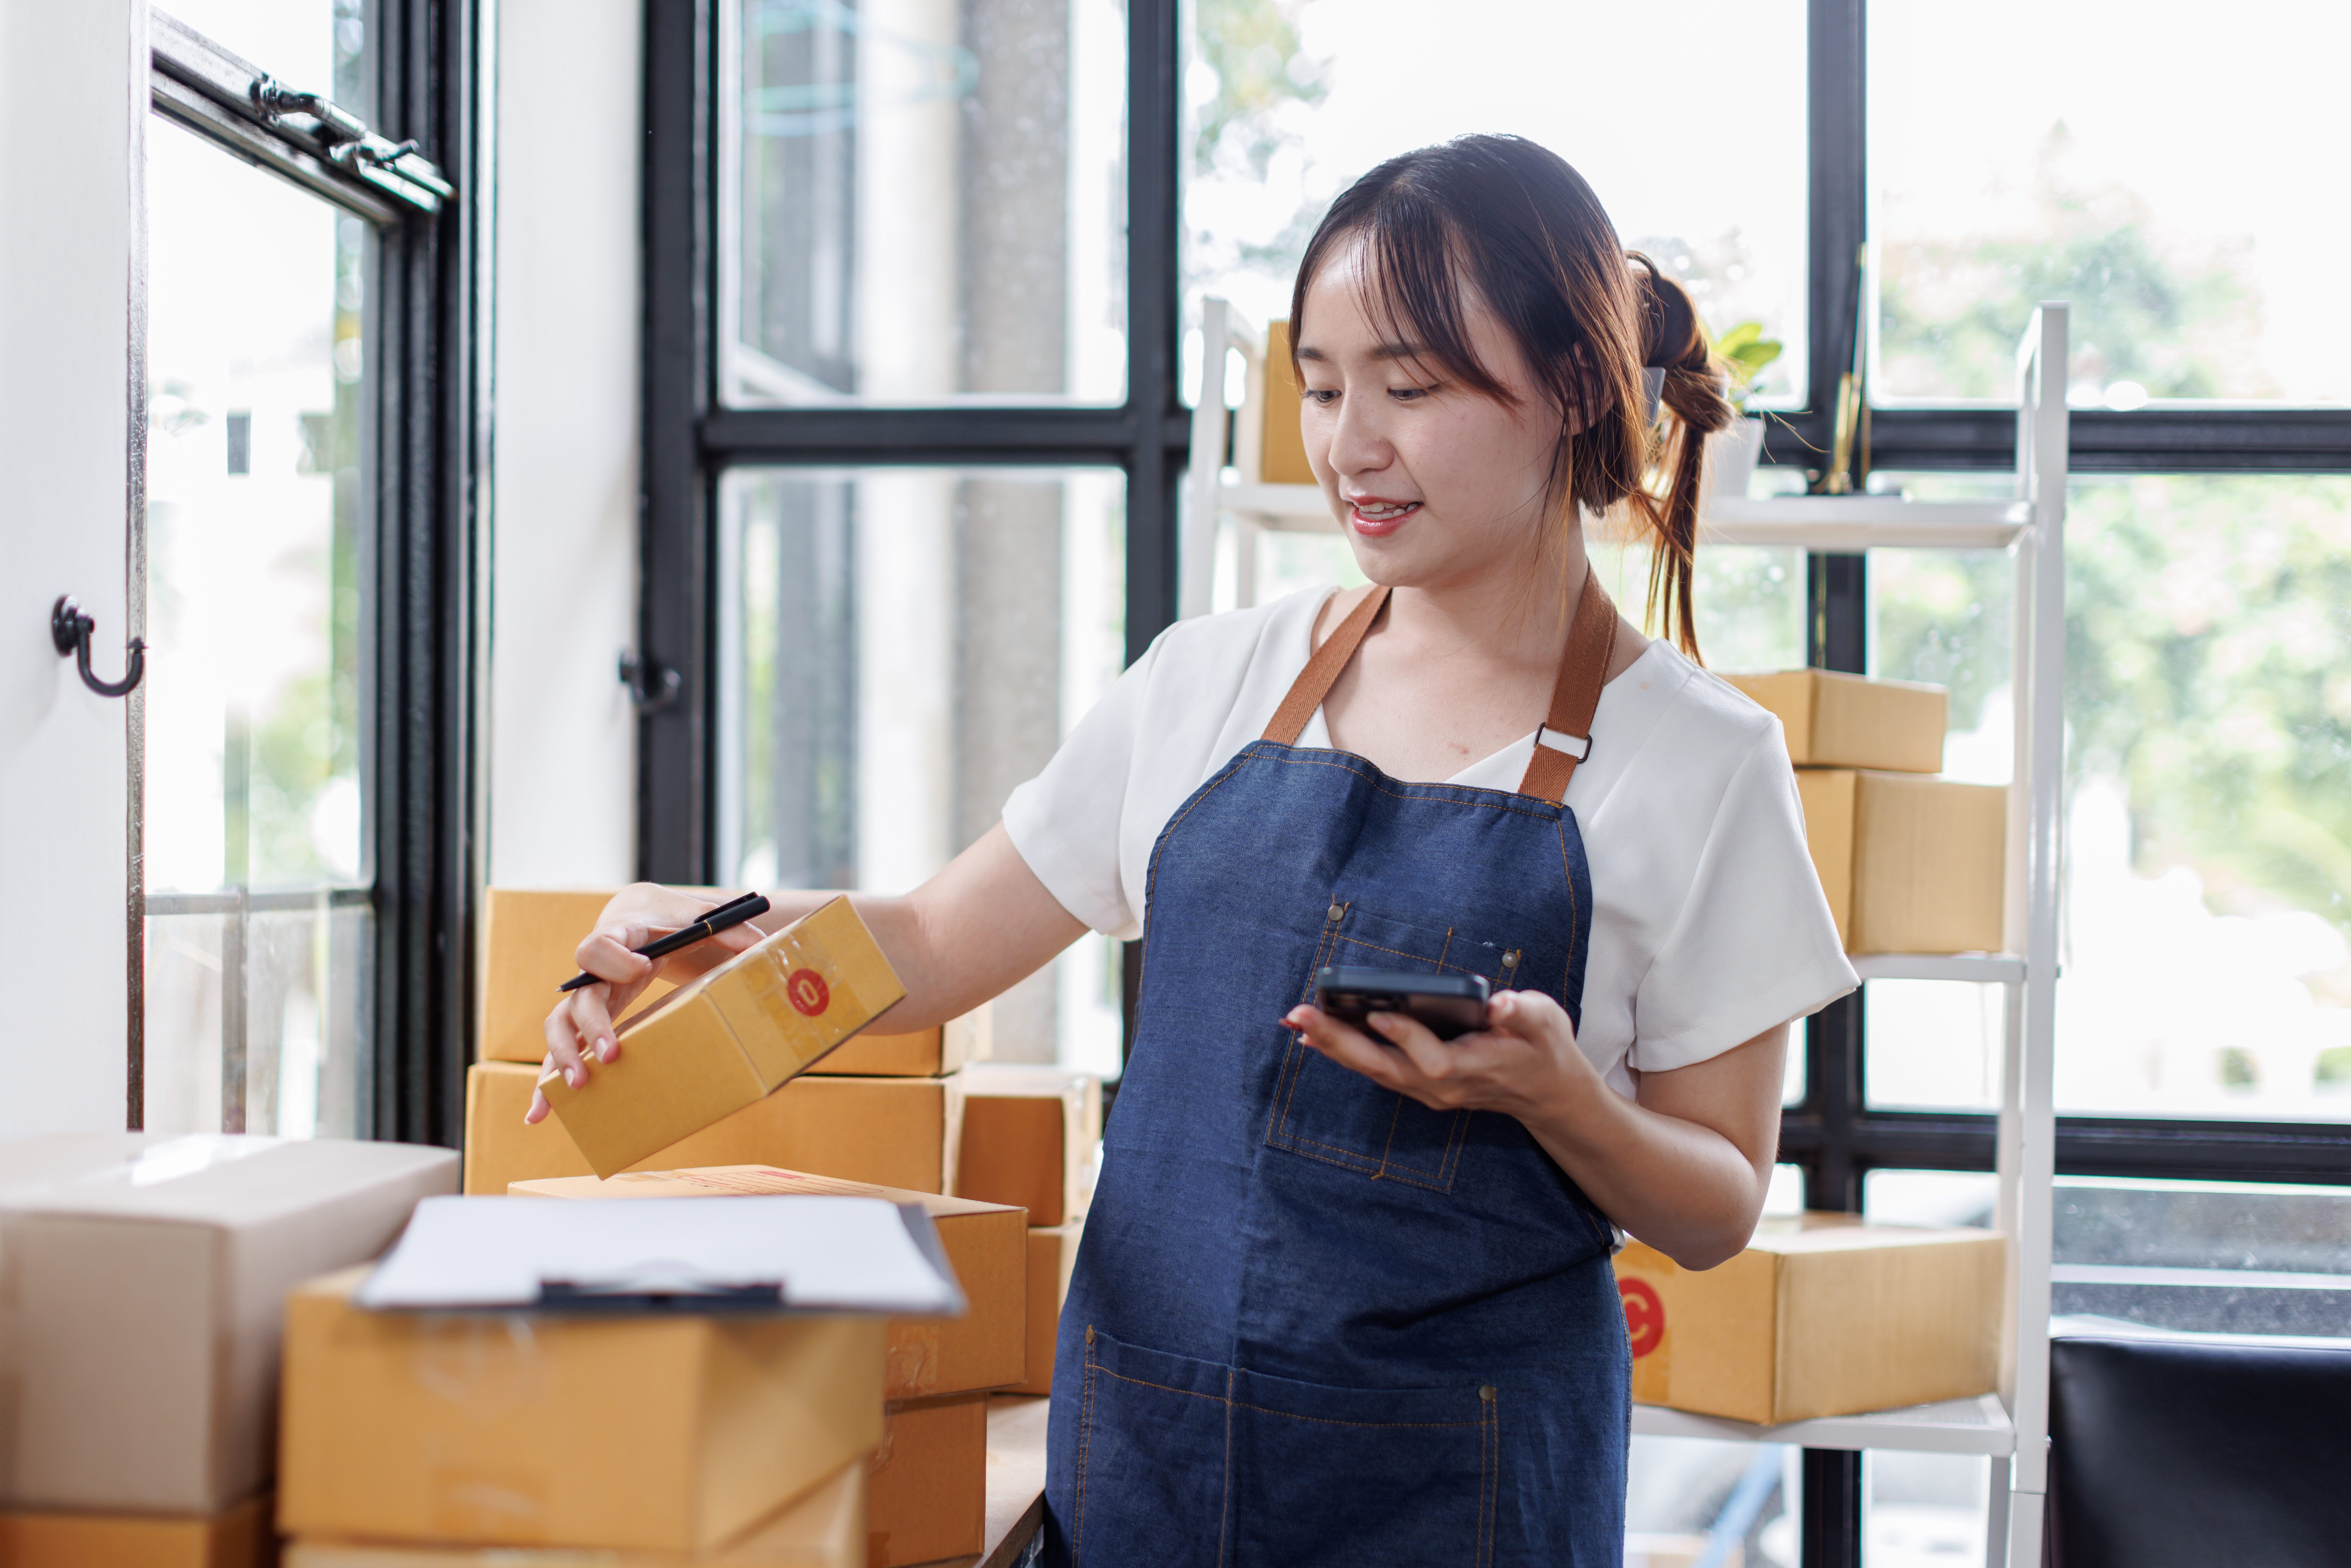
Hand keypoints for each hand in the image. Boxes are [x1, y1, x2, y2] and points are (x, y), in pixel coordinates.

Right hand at [526, 883, 764, 1123]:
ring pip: (561, 1024)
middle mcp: (596, 969)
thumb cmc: (676, 917)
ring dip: (561, 1057)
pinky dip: (547, 1080)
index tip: (644, 968)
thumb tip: (769, 946)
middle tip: (610, 1056)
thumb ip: (736, 931)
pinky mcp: (589, 1017)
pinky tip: (540, 1113)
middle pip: (580, 996)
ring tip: (573, 1089)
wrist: (646, 914)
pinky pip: (563, 1047)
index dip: (616, 958)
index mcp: (621, 936)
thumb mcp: (706, 918)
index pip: (602, 943)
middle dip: (592, 1027)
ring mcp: (589, 995)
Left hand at [1280, 988, 1603, 1121]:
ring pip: (1374, 1071)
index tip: (1379, 1011)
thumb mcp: (1544, 1023)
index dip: (1406, 1036)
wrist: (1547, 1093)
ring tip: (1297, 1021)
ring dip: (1333, 1046)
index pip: (1433, 1059)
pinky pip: (1376, 1070)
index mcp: (1475, 1068)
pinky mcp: (1420, 1085)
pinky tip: (1318, 1037)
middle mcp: (1444, 1086)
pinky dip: (1346, 1053)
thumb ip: (1520, 1014)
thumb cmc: (1544, 1050)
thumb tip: (1498, 1006)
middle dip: (1340, 1041)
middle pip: (1385, 1068)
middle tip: (1301, 1016)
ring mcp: (1429, 1091)